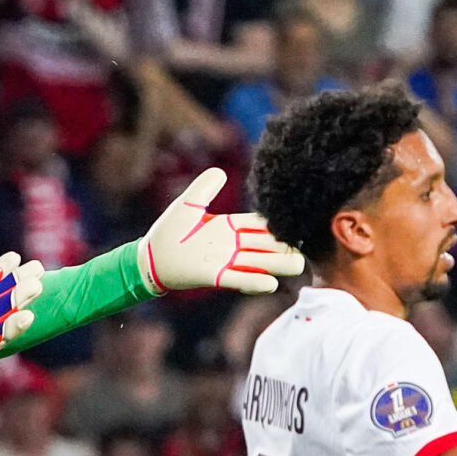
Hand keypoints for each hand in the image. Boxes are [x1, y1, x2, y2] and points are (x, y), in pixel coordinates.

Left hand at [137, 167, 304, 294]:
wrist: (149, 258)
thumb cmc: (167, 232)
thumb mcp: (187, 205)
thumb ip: (203, 188)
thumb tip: (220, 172)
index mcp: (228, 227)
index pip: (259, 225)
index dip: (277, 224)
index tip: (297, 221)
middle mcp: (231, 245)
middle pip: (266, 245)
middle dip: (285, 247)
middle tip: (307, 247)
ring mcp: (225, 262)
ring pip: (258, 262)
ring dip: (277, 265)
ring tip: (297, 265)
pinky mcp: (214, 276)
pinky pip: (238, 278)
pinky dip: (254, 281)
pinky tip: (270, 283)